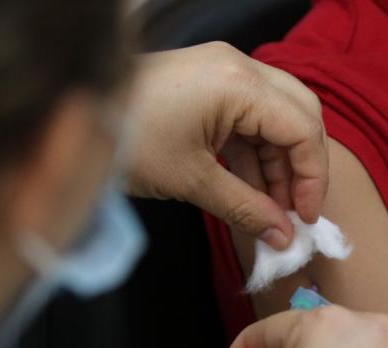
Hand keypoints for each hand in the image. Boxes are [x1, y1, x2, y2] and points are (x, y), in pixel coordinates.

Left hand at [127, 42, 327, 249]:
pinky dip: (256, 156)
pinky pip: (251, 121)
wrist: (74, 113)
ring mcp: (226, 73)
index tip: (307, 218)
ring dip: (279, 165)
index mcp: (239, 84)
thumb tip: (285, 238)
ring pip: (277, 120)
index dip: (313, 177)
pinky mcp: (212, 86)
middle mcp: (241, 69)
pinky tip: (254, 191)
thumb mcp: (192, 180)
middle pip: (300, 116)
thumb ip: (247, 209)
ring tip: (274, 210)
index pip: (303, 129)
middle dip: (302, 167)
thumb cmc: (128, 141)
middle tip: (297, 211)